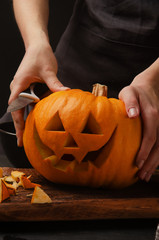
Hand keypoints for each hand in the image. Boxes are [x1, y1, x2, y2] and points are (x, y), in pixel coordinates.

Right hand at [9, 43, 68, 145]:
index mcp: (19, 84)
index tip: (20, 133)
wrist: (37, 45)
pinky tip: (36, 120)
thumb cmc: (40, 55)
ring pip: (21, 108)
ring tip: (28, 135)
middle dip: (19, 126)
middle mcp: (18, 88)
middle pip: (16, 110)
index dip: (17, 120)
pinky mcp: (28, 87)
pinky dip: (30, 112)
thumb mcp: (48, 70)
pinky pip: (28, 102)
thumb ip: (54, 83)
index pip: (15, 105)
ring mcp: (22, 88)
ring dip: (24, 120)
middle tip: (22, 142)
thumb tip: (65, 93)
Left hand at [119, 61, 158, 181]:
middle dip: (150, 162)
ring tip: (145, 176)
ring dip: (154, 163)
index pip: (150, 137)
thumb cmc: (135, 91)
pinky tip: (150, 165)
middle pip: (158, 146)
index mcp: (152, 115)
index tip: (137, 163)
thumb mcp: (129, 92)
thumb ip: (131, 102)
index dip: (144, 151)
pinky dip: (156, 157)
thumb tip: (133, 115)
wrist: (149, 87)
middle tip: (141, 176)